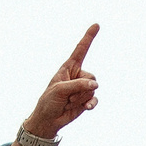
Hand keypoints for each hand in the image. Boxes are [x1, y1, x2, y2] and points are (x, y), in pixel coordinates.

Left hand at [5, 25, 98, 145]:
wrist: (49, 120)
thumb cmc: (49, 101)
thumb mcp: (59, 90)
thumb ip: (78, 85)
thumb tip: (96, 86)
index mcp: (68, 68)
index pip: (80, 50)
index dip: (88, 37)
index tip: (97, 25)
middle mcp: (77, 76)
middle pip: (91, 77)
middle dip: (81, 89)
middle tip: (67, 96)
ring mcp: (82, 88)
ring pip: (93, 90)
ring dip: (81, 98)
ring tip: (69, 102)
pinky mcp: (86, 100)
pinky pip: (95, 100)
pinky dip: (90, 104)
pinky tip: (84, 108)